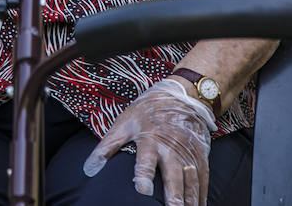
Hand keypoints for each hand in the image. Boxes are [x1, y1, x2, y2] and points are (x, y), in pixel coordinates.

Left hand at [83, 78, 216, 205]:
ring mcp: (188, 152)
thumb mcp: (125, 123)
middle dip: (174, 195)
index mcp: (150, 139)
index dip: (143, 175)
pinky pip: (202, 177)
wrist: (182, 95)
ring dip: (189, 199)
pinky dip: (201, 193)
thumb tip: (89, 168)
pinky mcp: (200, 155)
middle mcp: (171, 148)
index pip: (146, 160)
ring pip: (190, 179)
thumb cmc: (148, 111)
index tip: (142, 190)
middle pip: (173, 174)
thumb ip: (107, 146)